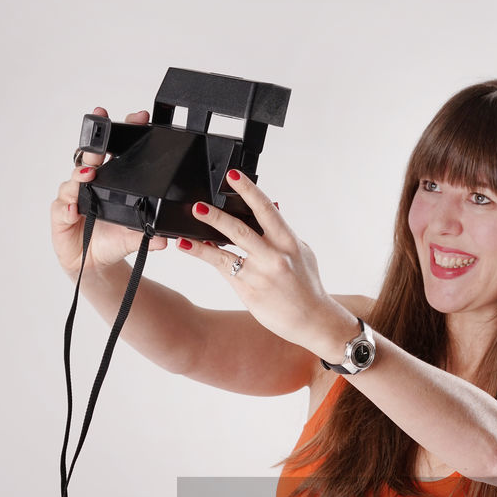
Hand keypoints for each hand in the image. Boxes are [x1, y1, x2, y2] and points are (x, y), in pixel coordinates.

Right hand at [50, 107, 168, 279]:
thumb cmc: (111, 242)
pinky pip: (62, 207)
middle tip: (102, 123)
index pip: (116, 152)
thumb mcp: (133, 239)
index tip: (139, 118)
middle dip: (96, 139)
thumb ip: (147, 236)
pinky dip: (67, 207)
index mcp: (109, 182)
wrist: (94, 265)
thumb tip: (166, 238)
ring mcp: (73, 197)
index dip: (124, 133)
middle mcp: (89, 184)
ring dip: (80, 175)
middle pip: (91, 156)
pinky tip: (73, 209)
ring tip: (89, 175)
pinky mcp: (60, 214)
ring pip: (73, 180)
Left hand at [176, 170, 355, 358]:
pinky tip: (192, 249)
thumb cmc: (307, 286)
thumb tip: (272, 209)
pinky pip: (224, 271)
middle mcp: (274, 257)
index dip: (248, 191)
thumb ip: (284, 233)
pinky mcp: (249, 292)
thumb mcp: (303, 253)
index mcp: (289, 242)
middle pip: (241, 230)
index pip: (266, 210)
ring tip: (185, 232)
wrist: (312, 320)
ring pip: (226, 254)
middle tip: (198, 205)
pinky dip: (208, 258)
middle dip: (218, 216)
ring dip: (203, 242)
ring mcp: (260, 275)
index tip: (233, 176)